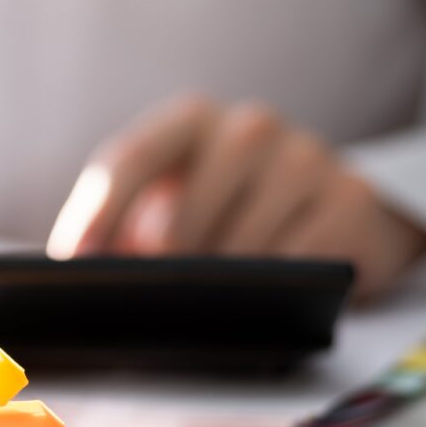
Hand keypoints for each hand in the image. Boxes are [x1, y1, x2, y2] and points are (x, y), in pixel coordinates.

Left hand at [46, 95, 425, 298]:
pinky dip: (271, 293)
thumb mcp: (177, 202)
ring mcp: (305, 157)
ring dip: (214, 290)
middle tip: (150, 305)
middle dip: (156, 272)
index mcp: (190, 119)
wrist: (344, 211)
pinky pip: (292, 265)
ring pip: (234, 249)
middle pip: (177, 217)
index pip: (129, 160)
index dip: (97, 216)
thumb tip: (80, 274)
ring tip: (211, 307)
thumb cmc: (232, 211)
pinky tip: (266, 304)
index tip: (75, 264)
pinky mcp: (350, 199)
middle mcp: (249, 126)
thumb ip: (126, 227)